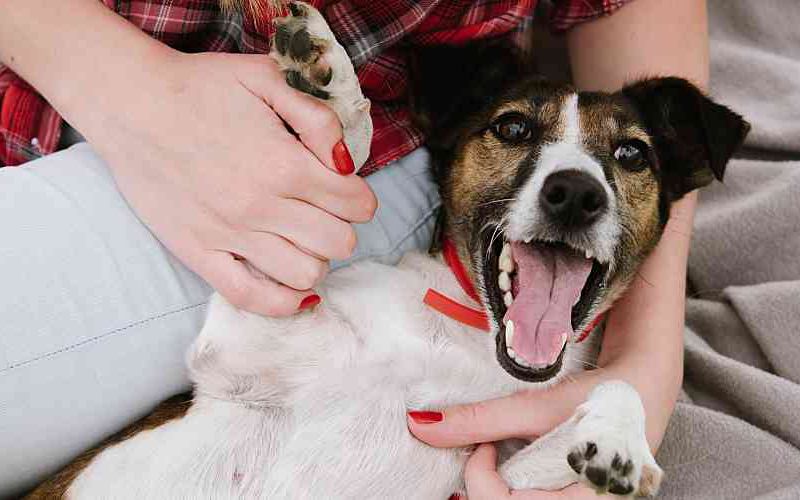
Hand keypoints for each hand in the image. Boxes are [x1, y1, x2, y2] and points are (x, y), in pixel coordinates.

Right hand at [86, 51, 376, 315]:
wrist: (130, 103)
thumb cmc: (200, 87)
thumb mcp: (267, 78)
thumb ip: (317, 118)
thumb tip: (346, 162)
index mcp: (287, 164)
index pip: (356, 204)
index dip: (360, 198)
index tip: (348, 190)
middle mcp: (263, 206)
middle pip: (338, 243)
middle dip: (342, 228)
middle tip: (324, 212)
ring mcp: (230, 235)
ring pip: (305, 274)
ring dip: (316, 259)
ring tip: (303, 240)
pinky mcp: (199, 252)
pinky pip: (250, 297)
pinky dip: (283, 302)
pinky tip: (296, 291)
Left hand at [408, 371, 610, 498]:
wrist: (647, 387)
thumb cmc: (605, 398)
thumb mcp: (541, 408)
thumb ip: (481, 420)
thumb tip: (421, 425)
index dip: (479, 475)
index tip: (482, 444)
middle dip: (485, 485)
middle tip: (489, 451)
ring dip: (498, 487)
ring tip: (503, 457)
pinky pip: (532, 499)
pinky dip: (513, 487)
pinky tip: (517, 466)